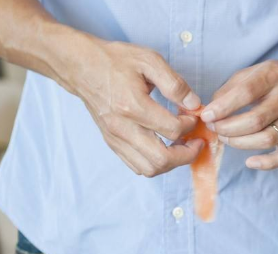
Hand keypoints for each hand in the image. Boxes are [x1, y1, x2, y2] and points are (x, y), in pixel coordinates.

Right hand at [67, 39, 204, 176]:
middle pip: (161, 159)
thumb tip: (194, 105)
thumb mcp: (148, 60)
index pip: (172, 129)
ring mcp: (115, 139)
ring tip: (181, 147)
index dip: (190, 126)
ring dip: (171, 163)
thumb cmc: (114, 60)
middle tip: (196, 143)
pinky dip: (155, 163)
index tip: (194, 116)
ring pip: (149, 169)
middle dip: (186, 155)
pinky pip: (136, 166)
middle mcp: (122, 128)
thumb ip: (174, 84)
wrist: (81, 66)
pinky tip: (164, 148)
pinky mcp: (112, 143)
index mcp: (132, 106)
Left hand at [202, 56, 277, 169]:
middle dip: (228, 128)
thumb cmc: (274, 77)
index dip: (223, 107)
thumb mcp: (252, 71)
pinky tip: (250, 162)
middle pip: (255, 120)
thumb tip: (211, 111)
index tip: (207, 116)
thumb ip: (230, 89)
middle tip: (214, 127)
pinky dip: (267, 163)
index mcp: (274, 75)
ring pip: (267, 139)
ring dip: (240, 143)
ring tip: (226, 138)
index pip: (246, 93)